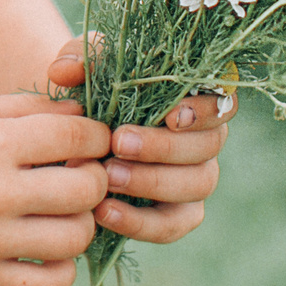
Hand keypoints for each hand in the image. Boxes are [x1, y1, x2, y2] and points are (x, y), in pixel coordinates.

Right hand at [0, 93, 110, 285]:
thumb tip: (84, 114)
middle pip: (85, 189)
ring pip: (74, 238)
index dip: (97, 137)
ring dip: (82, 221)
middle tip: (81, 173)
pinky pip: (46, 285)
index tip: (93, 140)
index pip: (76, 139)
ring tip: (65, 210)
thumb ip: (27, 108)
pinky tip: (52, 250)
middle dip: (95, 177)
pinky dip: (63, 270)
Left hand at [44, 38, 232, 246]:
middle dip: (164, 147)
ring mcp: (195, 179)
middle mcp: (205, 139)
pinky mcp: (177, 215)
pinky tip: (103, 211)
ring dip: (152, 182)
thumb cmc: (96, 92)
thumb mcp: (87, 69)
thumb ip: (79, 60)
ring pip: (197, 185)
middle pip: (208, 146)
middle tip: (118, 143)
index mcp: (197, 98)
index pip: (222, 103)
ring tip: (108, 177)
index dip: (204, 111)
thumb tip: (63, 71)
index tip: (170, 116)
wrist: (81, 136)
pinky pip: (170, 225)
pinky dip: (139, 222)